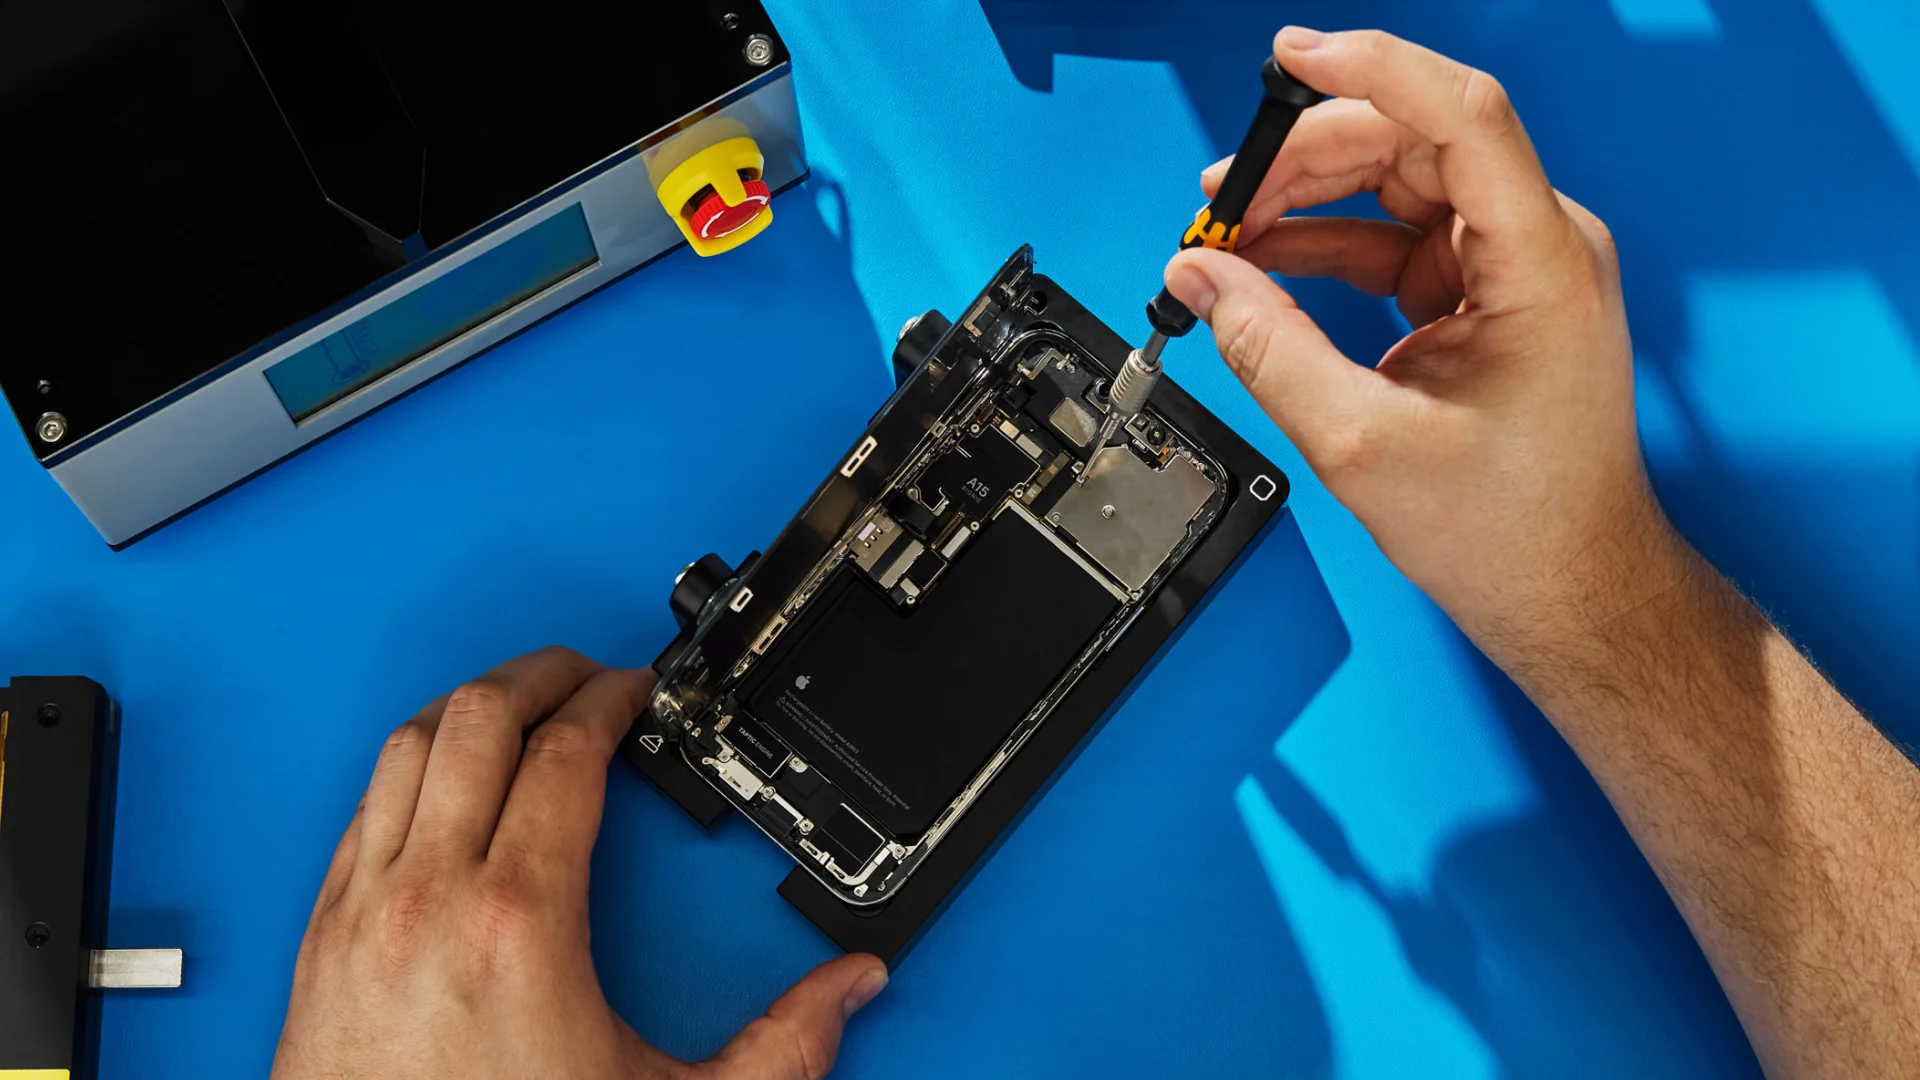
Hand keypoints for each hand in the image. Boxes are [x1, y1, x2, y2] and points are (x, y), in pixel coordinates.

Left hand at [272, 647, 887, 1079]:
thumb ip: (780, 1048)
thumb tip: (848, 993)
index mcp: (520, 921)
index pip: (565, 752)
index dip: (611, 700)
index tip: (636, 692)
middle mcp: (427, 898)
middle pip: (476, 720)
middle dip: (538, 674)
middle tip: (583, 673)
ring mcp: (361, 914)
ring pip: (403, 750)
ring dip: (464, 708)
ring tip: (513, 704)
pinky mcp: (319, 941)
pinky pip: (359, 812)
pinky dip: (406, 772)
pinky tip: (439, 786)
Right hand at [1165, 28, 1679, 657]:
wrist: (1569, 587)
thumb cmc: (1512, 526)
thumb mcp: (1362, 441)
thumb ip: (1268, 347)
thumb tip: (1200, 280)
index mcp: (1541, 262)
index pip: (1462, 115)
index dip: (1372, 69)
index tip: (1291, 57)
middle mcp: (1538, 244)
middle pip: (1413, 141)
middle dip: (1305, 157)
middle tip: (1220, 197)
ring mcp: (1512, 266)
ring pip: (1398, 184)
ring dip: (1307, 199)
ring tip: (1226, 234)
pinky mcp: (1484, 294)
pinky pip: (1396, 238)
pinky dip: (1327, 246)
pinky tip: (1266, 266)